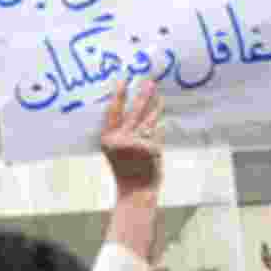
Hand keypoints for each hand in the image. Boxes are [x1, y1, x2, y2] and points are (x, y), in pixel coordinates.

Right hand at [100, 80, 163, 197]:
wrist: (135, 191)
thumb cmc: (125, 169)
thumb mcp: (115, 150)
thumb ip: (122, 132)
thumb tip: (136, 108)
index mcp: (108, 139)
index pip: (113, 112)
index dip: (119, 95)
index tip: (123, 79)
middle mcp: (122, 140)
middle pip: (135, 111)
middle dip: (143, 94)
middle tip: (150, 80)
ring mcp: (138, 144)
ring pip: (149, 119)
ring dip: (155, 106)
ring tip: (159, 95)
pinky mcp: (152, 148)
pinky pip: (158, 132)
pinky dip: (159, 126)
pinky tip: (162, 117)